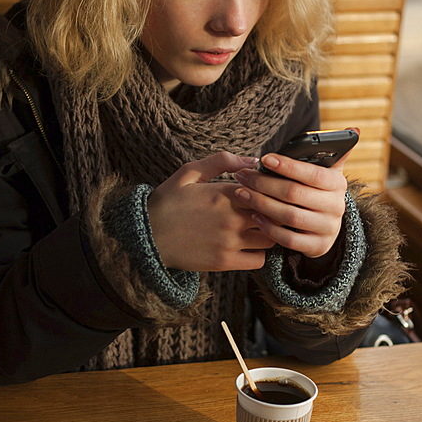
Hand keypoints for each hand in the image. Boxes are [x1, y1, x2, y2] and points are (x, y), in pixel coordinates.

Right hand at [147, 152, 276, 271]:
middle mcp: (231, 218)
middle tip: (269, 210)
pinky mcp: (224, 262)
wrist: (146, 236)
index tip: (266, 191)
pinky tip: (249, 246)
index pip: (266, 189)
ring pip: (271, 237)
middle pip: (273, 213)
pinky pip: (259, 260)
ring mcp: (229, 242)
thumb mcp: (188, 173)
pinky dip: (259, 253)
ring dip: (270, 231)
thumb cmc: (167, 202)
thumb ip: (221, 161)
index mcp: (224, 193)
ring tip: (260, 227)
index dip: (270, 190)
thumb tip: (252, 160)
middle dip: (274, 210)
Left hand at [232, 130, 356, 258]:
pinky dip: (269, 228)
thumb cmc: (317, 190)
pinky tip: (254, 215)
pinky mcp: (317, 246)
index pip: (312, 173)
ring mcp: (328, 228)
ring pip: (289, 216)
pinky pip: (289, 239)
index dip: (288, 166)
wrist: (325, 225)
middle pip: (294, 194)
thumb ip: (332, 151)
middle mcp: (336, 207)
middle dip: (264, 183)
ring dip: (261, 203)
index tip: (265, 158)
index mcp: (338, 184)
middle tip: (243, 176)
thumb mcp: (326, 172)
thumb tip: (354, 130)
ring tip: (242, 193)